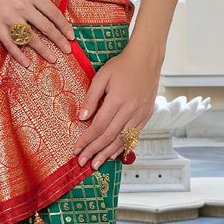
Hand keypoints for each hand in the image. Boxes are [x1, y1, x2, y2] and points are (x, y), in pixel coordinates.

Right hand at [0, 0, 74, 67]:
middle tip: (68, 50)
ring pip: (30, 38)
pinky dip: (18, 54)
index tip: (71, 35)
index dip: (64, 25)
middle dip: (59, 40)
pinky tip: (26, 63)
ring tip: (53, 59)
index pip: (53, 12)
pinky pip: (9, 42)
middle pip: (45, 27)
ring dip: (43, 50)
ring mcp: (8, 17)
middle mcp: (22, 6)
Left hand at [74, 44, 160, 167]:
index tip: (76, 149)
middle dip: (94, 151)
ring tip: (96, 164)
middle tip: (82, 162)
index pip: (98, 126)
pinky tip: (113, 154)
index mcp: (117, 100)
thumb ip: (91, 97)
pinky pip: (133, 136)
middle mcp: (130, 110)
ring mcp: (140, 114)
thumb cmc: (121, 65)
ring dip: (108, 154)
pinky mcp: (146, 115)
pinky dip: (122, 146)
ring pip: (122, 140)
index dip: (86, 140)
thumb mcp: (101, 76)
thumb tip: (82, 117)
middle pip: (109, 137)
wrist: (146, 59)